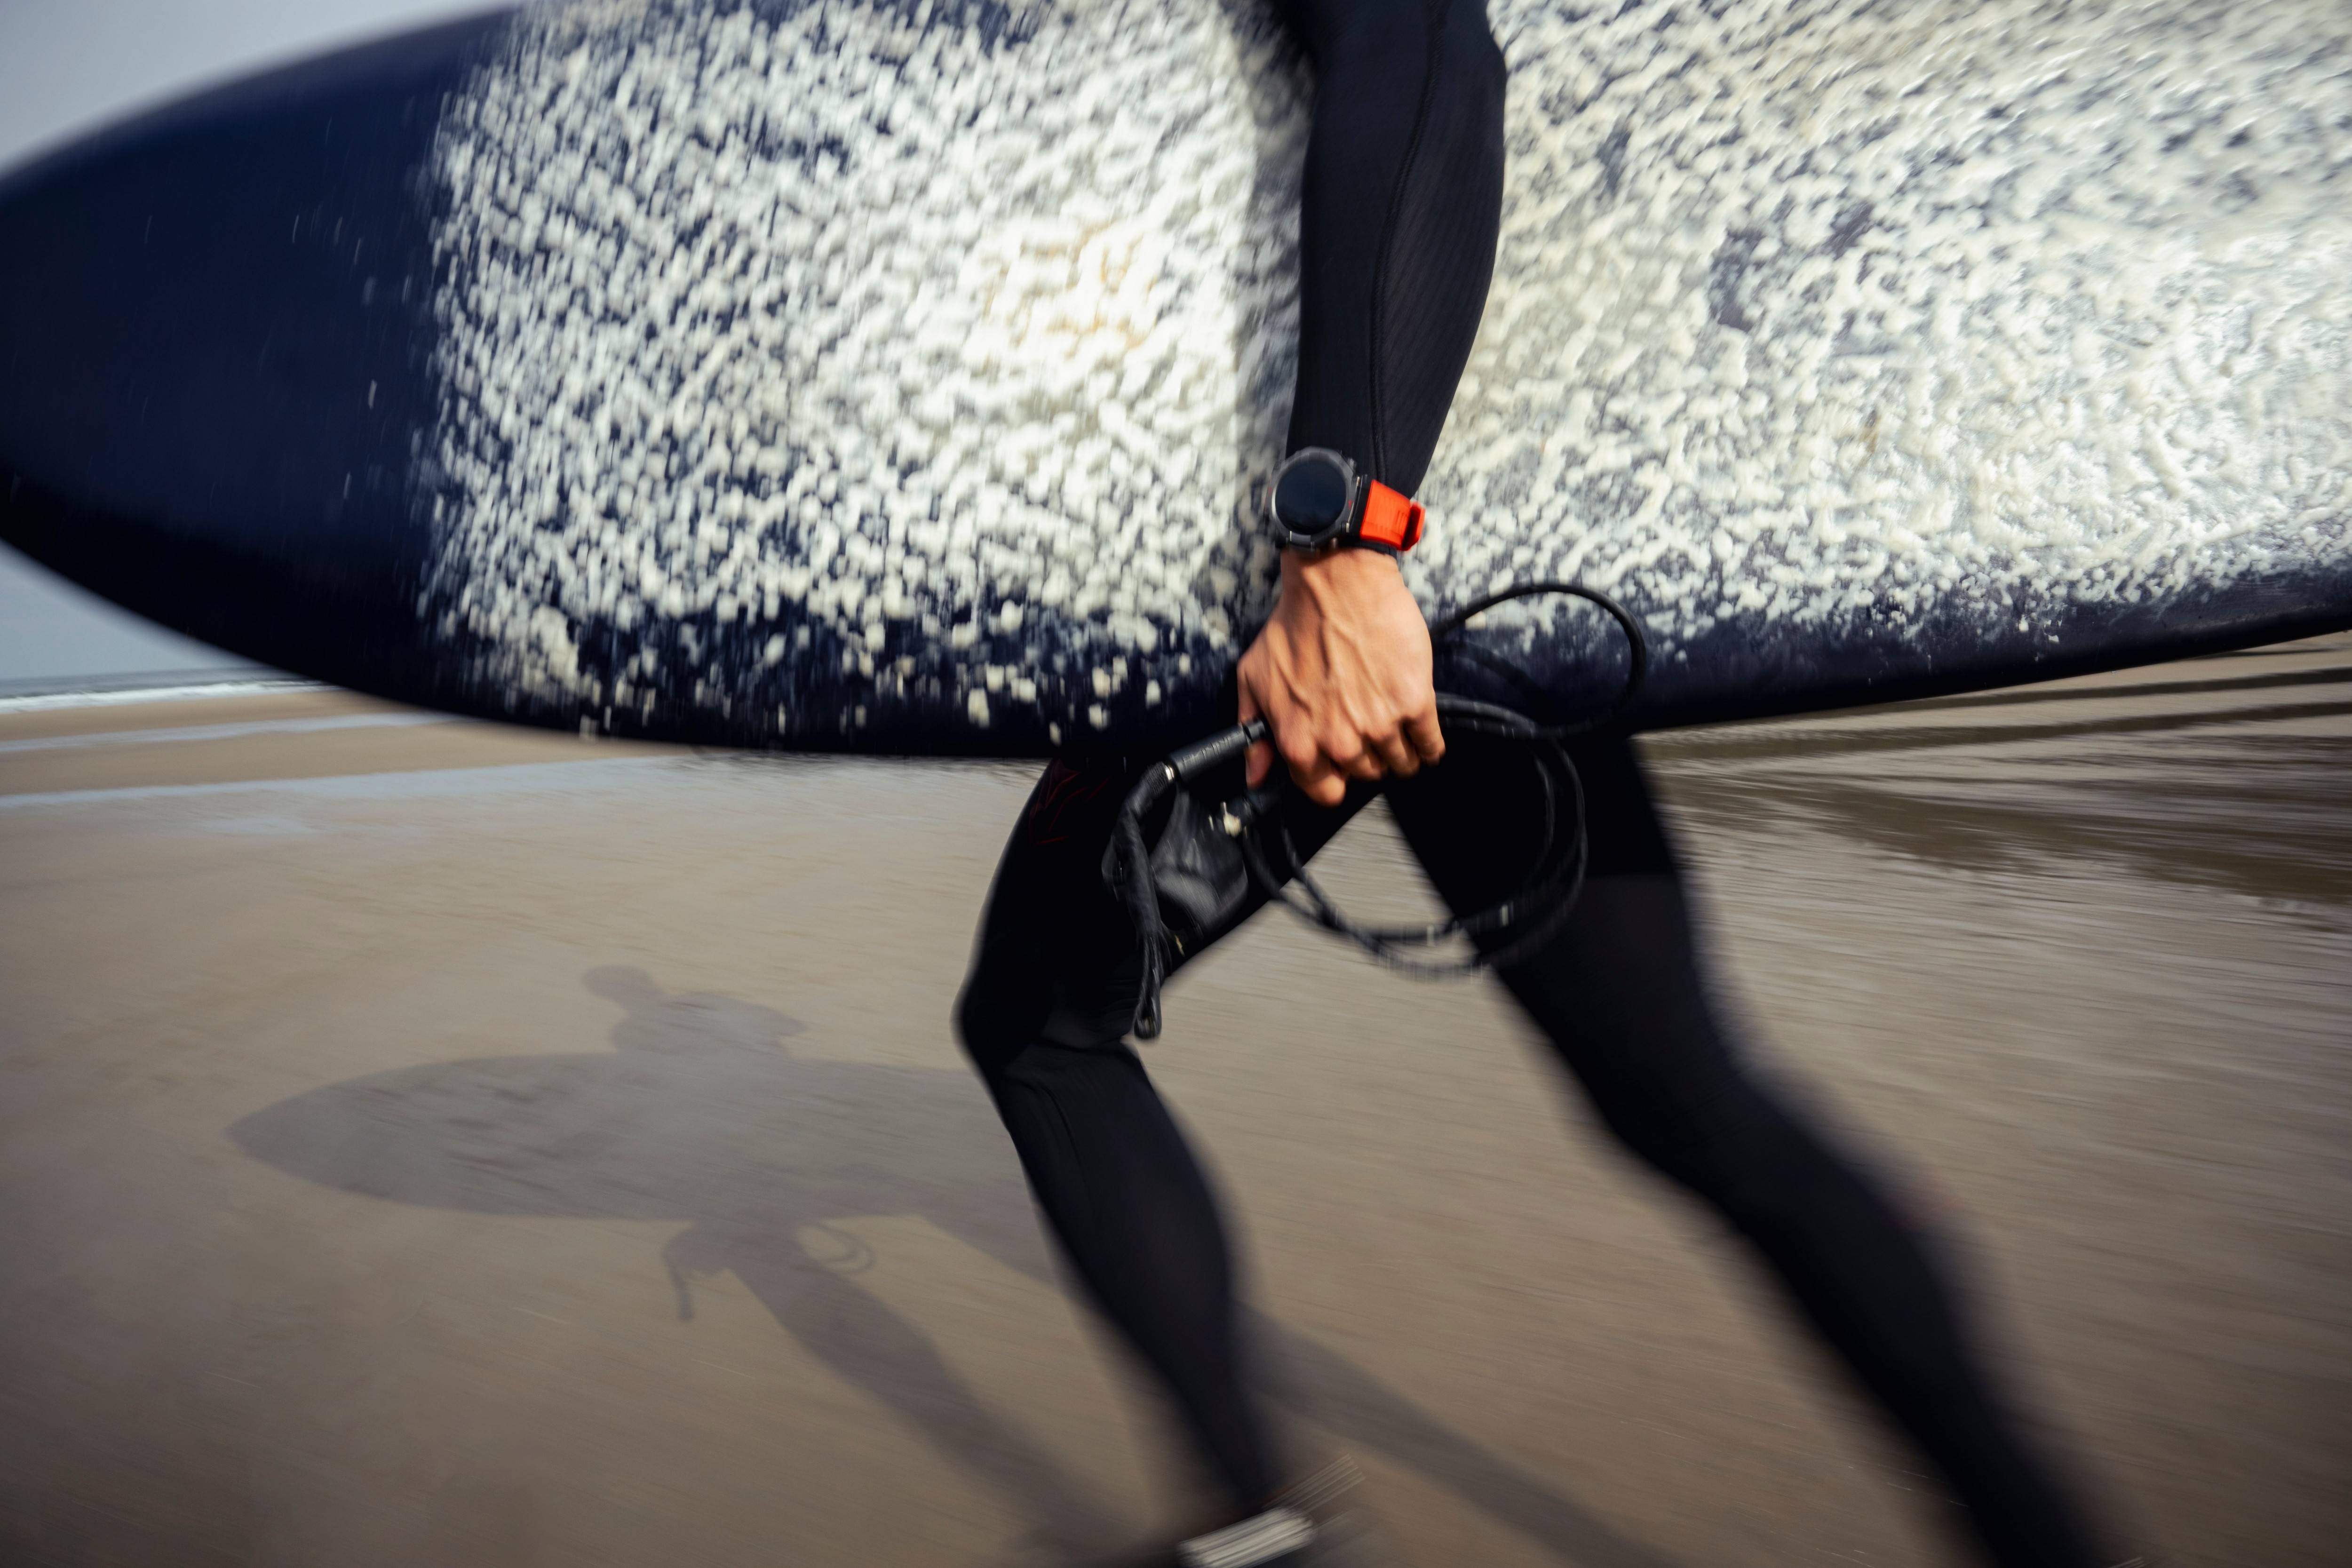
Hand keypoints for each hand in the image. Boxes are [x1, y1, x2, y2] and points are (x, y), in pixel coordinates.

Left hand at [1236, 548, 1444, 806]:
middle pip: (1366, 775)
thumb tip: (1256, 775)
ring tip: (1398, 732)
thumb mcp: (1254, 679)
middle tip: (1369, 733)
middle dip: (1369, 758)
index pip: (1325, 792)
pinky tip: (1424, 735)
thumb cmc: (1293, 625)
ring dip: (1401, 753)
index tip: (1342, 763)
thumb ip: (1253, 734)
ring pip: (1400, 764)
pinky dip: (1430, 745)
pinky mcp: (1414, 704)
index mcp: (1299, 743)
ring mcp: (1380, 725)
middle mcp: (1340, 742)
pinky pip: (1430, 744)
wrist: (1336, 583)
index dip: (1335, 777)